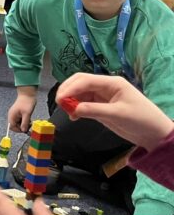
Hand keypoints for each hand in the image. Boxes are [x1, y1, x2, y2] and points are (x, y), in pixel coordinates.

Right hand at [8, 88, 37, 132]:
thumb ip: (24, 123)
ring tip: (30, 121)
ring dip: (24, 124)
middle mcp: (12, 115)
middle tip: (29, 126)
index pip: (12, 127)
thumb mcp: (27, 114)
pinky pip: (20, 119)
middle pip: (15, 125)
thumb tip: (23, 130)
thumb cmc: (26, 103)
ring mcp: (15, 114)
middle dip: (21, 127)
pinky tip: (28, 118)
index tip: (25, 130)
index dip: (18, 130)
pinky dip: (24, 121)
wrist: (27, 94)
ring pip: (18, 123)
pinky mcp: (18, 113)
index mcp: (12, 116)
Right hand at [57, 73, 173, 151]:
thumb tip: (73, 109)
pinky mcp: (101, 107)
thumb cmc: (141, 120)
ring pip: (80, 93)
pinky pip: (83, 104)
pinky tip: (73, 116)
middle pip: (80, 83)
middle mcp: (105, 87)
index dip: (70, 88)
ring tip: (67, 112)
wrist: (154, 134)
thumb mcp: (117, 114)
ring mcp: (102, 97)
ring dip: (71, 100)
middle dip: (68, 91)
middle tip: (59, 103)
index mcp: (112, 83)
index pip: (86, 80)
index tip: (59, 99)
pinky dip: (76, 108)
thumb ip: (94, 110)